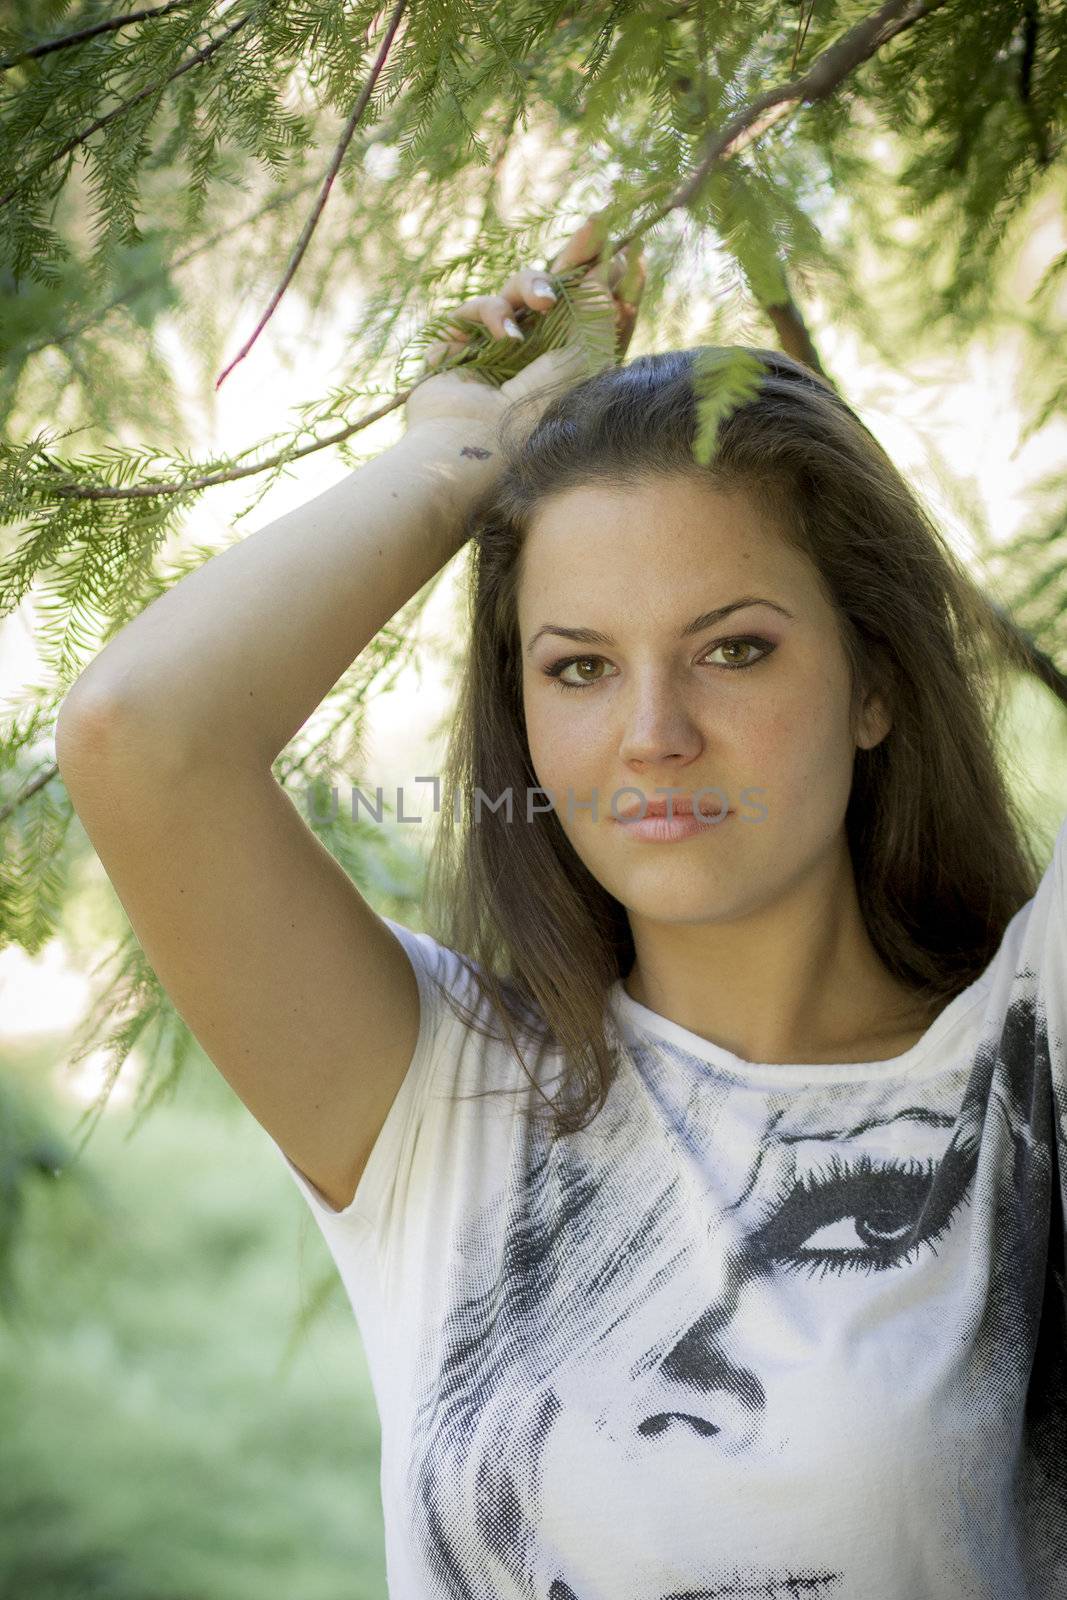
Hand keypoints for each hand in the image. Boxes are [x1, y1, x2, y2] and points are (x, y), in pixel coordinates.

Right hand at [404, 210, 645, 443]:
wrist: (476, 448)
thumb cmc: (532, 419)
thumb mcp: (580, 365)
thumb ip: (597, 316)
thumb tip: (612, 272)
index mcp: (567, 360)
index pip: (593, 309)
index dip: (610, 281)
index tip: (633, 255)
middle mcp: (535, 348)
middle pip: (560, 285)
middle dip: (580, 252)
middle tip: (600, 222)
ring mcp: (496, 342)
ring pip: (520, 286)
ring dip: (535, 284)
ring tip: (545, 300)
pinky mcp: (460, 340)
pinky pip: (480, 306)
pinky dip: (496, 315)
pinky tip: (510, 338)